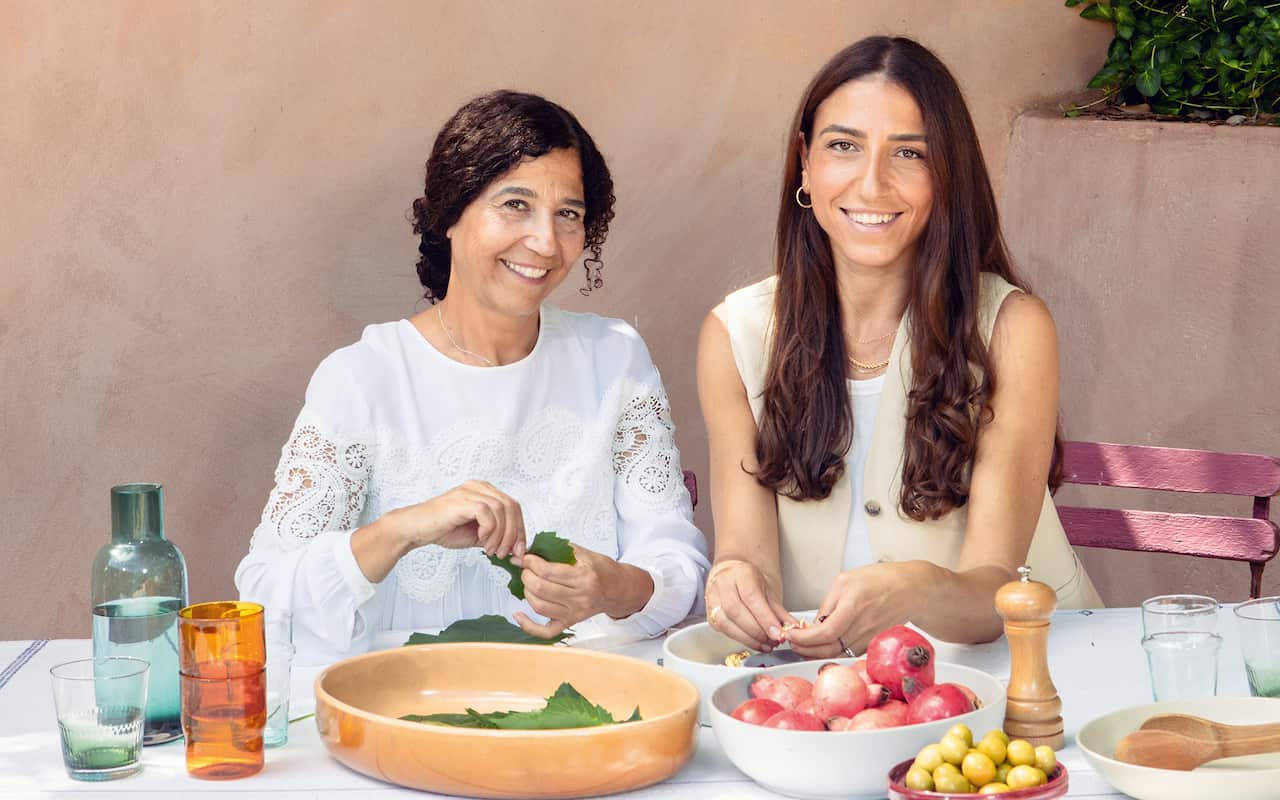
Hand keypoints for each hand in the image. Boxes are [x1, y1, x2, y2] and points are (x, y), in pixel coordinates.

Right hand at [392, 481, 526, 558]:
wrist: (416, 529)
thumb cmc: (443, 529)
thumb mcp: (478, 535)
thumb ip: (496, 537)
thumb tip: (516, 549)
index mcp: (485, 492)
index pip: (513, 507)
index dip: (520, 529)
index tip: (520, 550)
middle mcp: (480, 487)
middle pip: (512, 506)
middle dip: (515, 533)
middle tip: (508, 553)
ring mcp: (471, 491)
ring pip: (502, 510)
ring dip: (502, 535)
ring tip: (492, 550)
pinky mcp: (463, 499)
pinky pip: (487, 513)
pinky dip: (490, 530)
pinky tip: (481, 541)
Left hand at [514, 546, 653, 638]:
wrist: (618, 589)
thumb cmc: (601, 569)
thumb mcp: (584, 553)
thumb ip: (558, 550)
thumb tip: (529, 550)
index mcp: (583, 577)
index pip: (548, 571)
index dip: (531, 563)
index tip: (526, 558)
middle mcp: (579, 598)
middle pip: (541, 589)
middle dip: (527, 575)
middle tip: (526, 568)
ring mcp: (574, 613)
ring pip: (539, 607)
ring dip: (527, 592)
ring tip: (528, 582)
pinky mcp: (570, 623)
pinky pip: (545, 631)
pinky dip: (528, 625)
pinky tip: (518, 614)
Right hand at [704, 559, 795, 651]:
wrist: (733, 575)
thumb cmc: (751, 582)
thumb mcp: (768, 590)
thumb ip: (779, 610)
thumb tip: (793, 628)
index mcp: (740, 573)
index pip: (750, 597)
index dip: (764, 618)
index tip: (777, 632)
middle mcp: (723, 584)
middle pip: (735, 611)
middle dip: (756, 630)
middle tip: (773, 640)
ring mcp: (713, 599)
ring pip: (726, 622)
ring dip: (748, 638)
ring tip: (766, 644)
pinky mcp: (710, 615)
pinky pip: (723, 630)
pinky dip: (741, 640)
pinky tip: (755, 643)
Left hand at [784, 562, 920, 657]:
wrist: (912, 590)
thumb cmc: (879, 580)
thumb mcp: (845, 581)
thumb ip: (828, 604)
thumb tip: (813, 624)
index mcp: (854, 605)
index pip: (825, 632)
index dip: (805, 638)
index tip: (791, 635)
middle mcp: (862, 625)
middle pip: (829, 649)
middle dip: (805, 649)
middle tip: (791, 643)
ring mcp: (869, 637)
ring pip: (837, 654)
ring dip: (816, 654)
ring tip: (801, 646)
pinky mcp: (872, 643)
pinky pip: (847, 653)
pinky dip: (831, 652)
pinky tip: (820, 646)